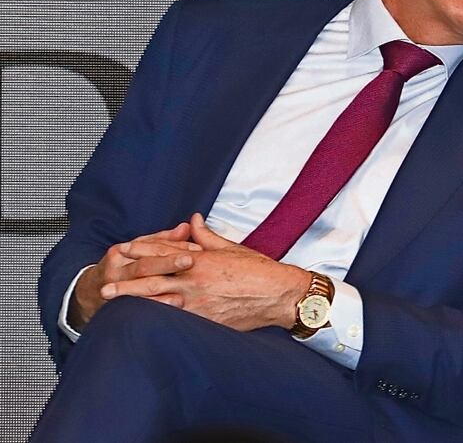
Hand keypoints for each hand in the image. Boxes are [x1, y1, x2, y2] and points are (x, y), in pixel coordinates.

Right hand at [69, 222, 201, 329]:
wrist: (89, 293)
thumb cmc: (121, 267)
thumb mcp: (137, 249)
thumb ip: (163, 239)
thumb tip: (186, 227)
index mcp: (123, 251)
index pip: (152, 246)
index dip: (176, 247)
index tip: (197, 248)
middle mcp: (117, 268)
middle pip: (145, 264)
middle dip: (168, 262)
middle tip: (190, 260)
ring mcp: (115, 287)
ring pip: (139, 284)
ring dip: (163, 286)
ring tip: (183, 289)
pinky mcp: (116, 304)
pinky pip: (138, 304)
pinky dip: (157, 303)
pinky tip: (173, 303)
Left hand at [102, 213, 312, 330]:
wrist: (278, 294)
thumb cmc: (260, 270)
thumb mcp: (232, 247)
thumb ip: (207, 236)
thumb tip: (193, 220)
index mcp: (202, 259)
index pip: (167, 251)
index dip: (143, 249)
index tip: (125, 248)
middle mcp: (196, 280)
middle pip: (154, 278)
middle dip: (128, 280)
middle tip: (105, 284)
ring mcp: (199, 302)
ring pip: (158, 300)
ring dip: (134, 300)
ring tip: (113, 303)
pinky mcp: (205, 320)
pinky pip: (174, 319)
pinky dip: (155, 318)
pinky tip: (140, 321)